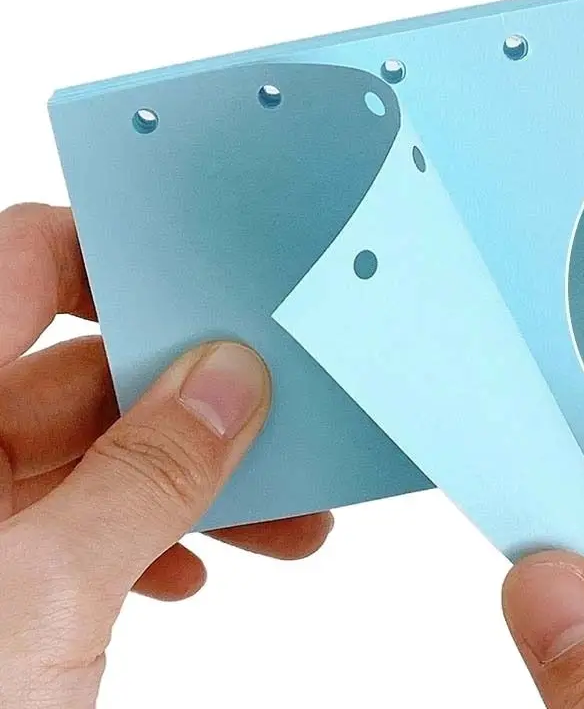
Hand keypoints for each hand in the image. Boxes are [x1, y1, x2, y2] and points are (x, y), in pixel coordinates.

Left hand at [0, 204, 332, 706]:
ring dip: (197, 479)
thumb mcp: (41, 600)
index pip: (24, 264)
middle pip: (85, 372)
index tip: (211, 284)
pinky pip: (86, 524)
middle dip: (197, 399)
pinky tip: (197, 573)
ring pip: (100, 456)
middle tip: (281, 415)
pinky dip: (153, 538)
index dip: (115, 257)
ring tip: (284, 518)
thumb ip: (147, 476)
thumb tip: (232, 380)